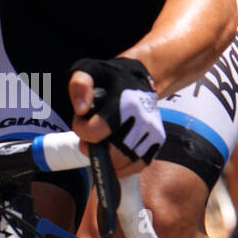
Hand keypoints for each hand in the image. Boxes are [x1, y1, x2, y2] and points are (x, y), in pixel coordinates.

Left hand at [69, 58, 163, 175]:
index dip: (81, 129)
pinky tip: (113, 157)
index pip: (95, 132)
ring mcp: (152, 132)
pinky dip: (123, 167)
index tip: (81, 120)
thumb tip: (81, 110)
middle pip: (112, 153)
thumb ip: (80, 85)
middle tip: (90, 138)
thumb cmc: (111, 77)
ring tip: (102, 143)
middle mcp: (142, 119)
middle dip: (94, 149)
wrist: (140, 77)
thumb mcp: (90, 70)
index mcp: (124, 103)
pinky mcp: (157, 141)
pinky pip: (139, 165)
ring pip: (124, 162)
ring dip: (107, 159)